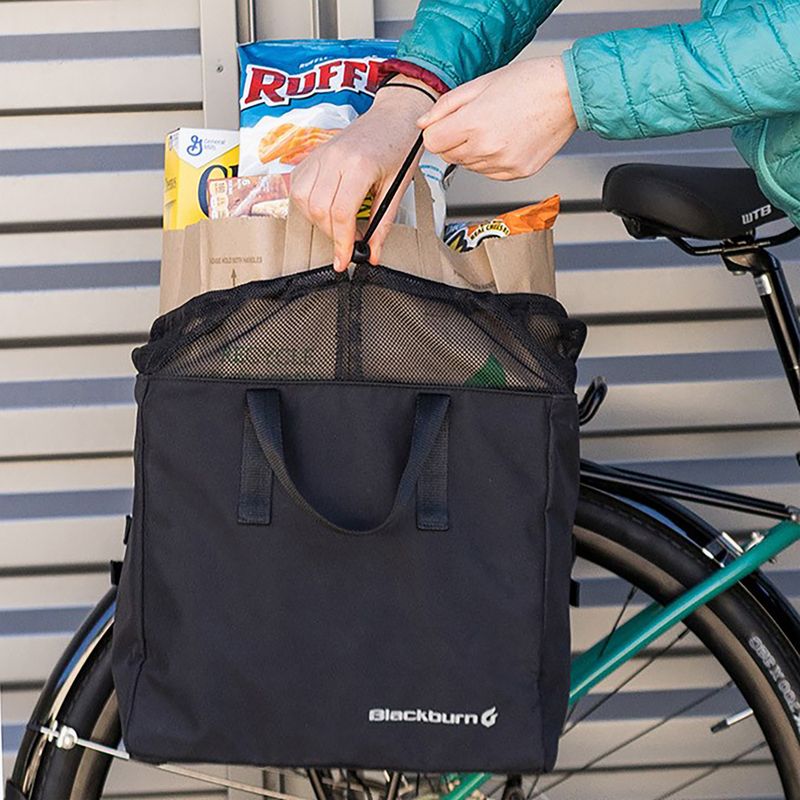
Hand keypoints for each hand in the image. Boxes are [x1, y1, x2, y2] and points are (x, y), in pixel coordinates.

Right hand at [289, 78, 436, 269]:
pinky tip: (324, 207)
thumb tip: (373, 253)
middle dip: (331, 234)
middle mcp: (335, 157)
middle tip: (347, 242)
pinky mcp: (313, 154)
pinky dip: (307, 203)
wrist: (394, 116)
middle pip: (319, 209)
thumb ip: (382, 224)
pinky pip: (298, 185)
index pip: (341, 213)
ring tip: (337, 224)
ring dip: (317, 220)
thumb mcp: (397, 189)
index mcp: (359, 165)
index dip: (341, 243)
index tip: (344, 261)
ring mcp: (321, 153)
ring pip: (303, 199)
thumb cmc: (400, 147)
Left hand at [417, 57, 576, 179]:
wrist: (567, 93)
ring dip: (473, 150)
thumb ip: (446, 105)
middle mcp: (487, 149)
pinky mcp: (516, 173)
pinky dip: (491, 160)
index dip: (436, 131)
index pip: (432, 142)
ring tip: (495, 127)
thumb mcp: (480, 83)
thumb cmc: (530, 82)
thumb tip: (424, 122)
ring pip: (468, 166)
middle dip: (454, 140)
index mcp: (474, 123)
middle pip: (448, 156)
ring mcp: (503, 164)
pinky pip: (489, 173)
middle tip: (475, 119)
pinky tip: (506, 139)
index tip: (445, 124)